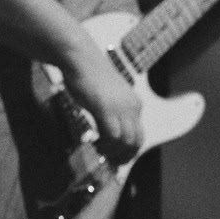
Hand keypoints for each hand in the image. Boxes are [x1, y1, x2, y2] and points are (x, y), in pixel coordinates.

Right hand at [62, 38, 142, 164]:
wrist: (80, 57)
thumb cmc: (89, 76)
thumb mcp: (107, 96)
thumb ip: (112, 112)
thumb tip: (110, 132)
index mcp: (135, 104)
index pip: (139, 136)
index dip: (128, 151)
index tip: (114, 158)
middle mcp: (132, 107)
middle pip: (136, 142)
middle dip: (123, 156)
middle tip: (108, 162)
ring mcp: (120, 107)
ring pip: (126, 142)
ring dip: (113, 152)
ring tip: (98, 151)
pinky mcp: (106, 108)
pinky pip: (113, 136)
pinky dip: (105, 145)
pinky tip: (93, 142)